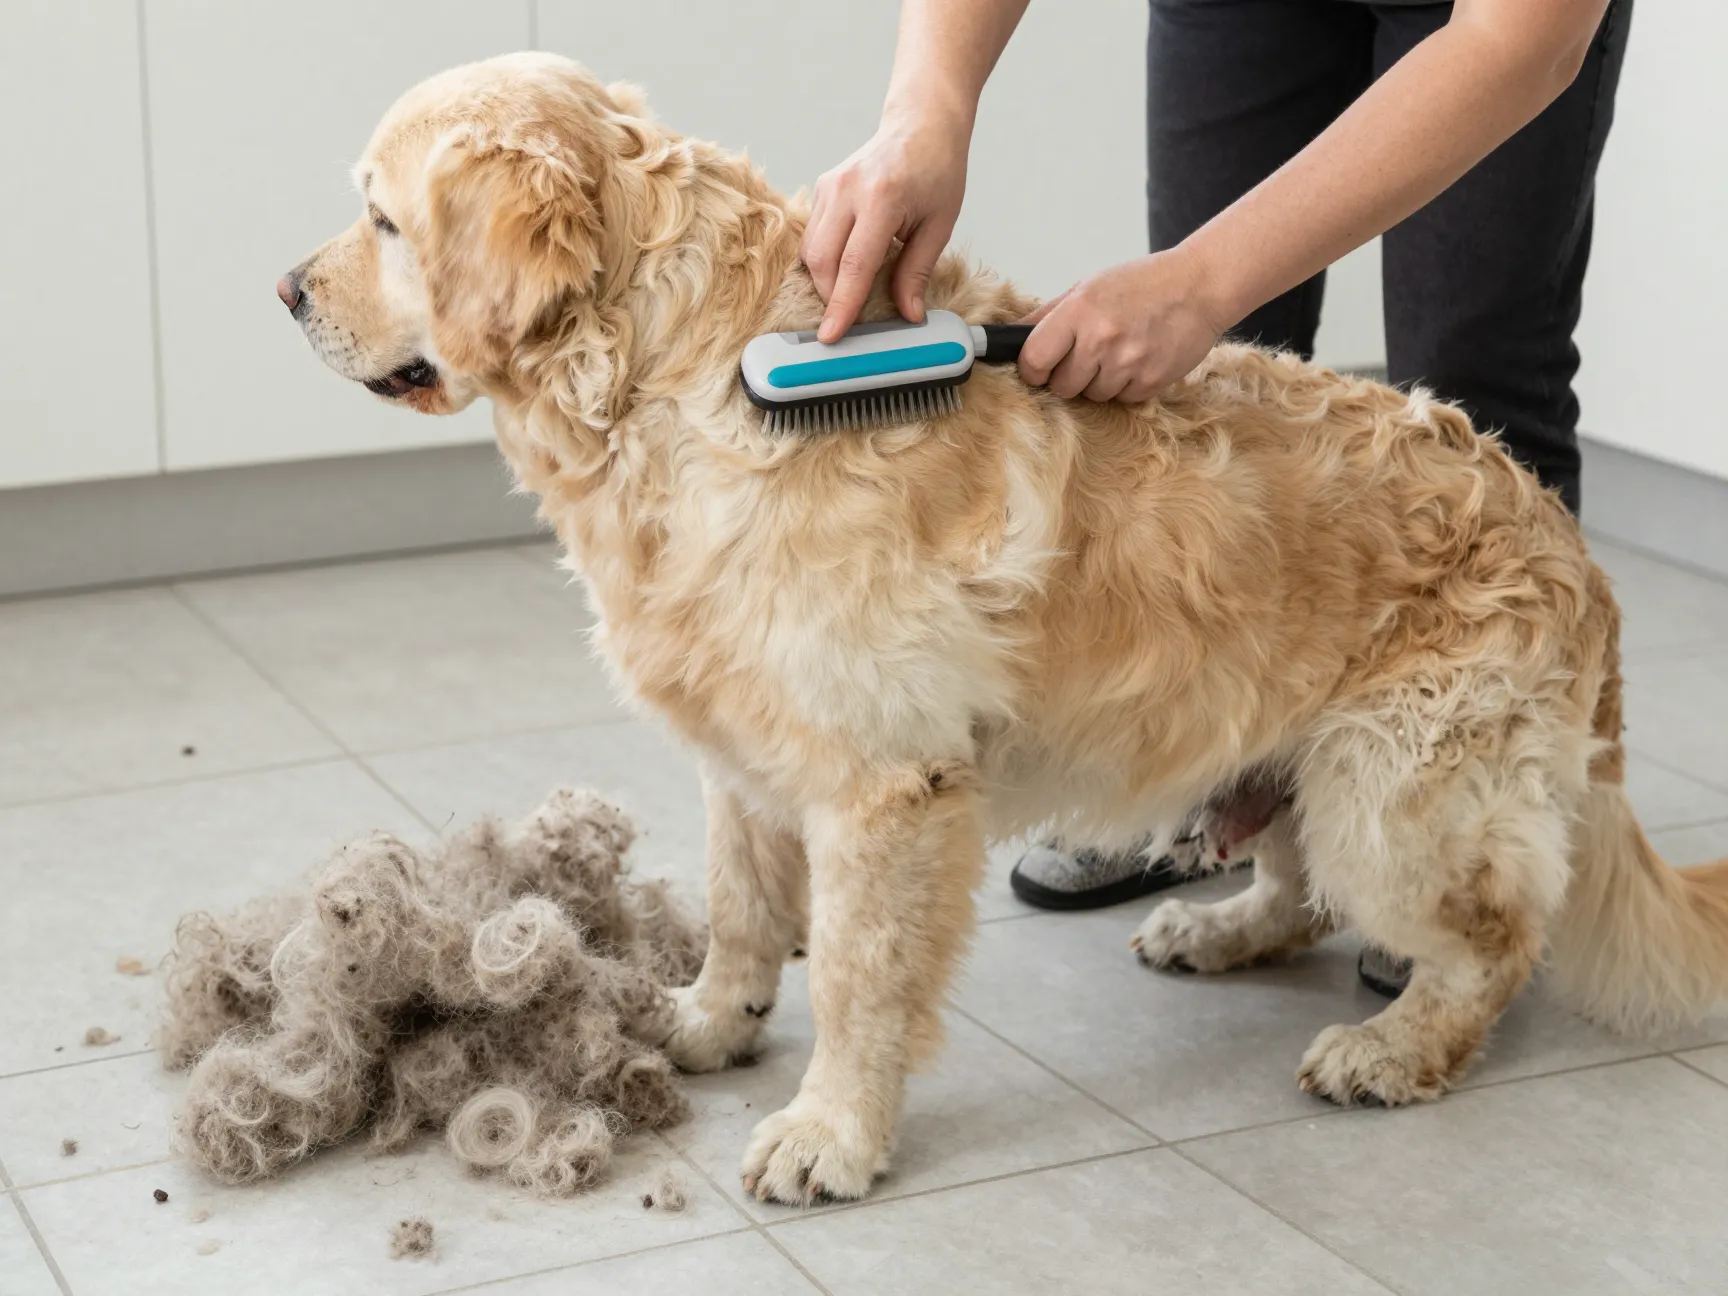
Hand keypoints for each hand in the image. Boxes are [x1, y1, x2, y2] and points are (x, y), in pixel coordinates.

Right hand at [801, 107, 969, 341]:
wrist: (921, 124)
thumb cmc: (937, 170)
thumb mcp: (939, 225)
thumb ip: (917, 271)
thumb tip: (908, 314)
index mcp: (882, 198)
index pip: (854, 265)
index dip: (842, 305)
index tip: (832, 335)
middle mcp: (847, 190)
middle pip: (822, 262)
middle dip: (831, 298)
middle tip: (850, 320)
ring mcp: (830, 186)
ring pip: (811, 251)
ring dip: (826, 280)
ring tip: (850, 292)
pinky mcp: (822, 187)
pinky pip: (812, 236)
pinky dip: (824, 259)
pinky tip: (845, 265)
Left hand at [1017, 249, 1225, 402]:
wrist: (1199, 286)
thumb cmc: (1139, 284)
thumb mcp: (1089, 287)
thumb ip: (1048, 315)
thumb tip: (1009, 337)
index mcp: (1079, 311)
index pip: (1034, 360)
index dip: (1032, 369)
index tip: (1039, 368)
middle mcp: (1101, 339)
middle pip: (1061, 386)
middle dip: (1068, 376)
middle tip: (1087, 354)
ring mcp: (1128, 363)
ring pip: (1092, 396)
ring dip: (1099, 381)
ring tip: (1119, 351)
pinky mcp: (1151, 382)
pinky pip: (1122, 399)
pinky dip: (1126, 385)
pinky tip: (1138, 358)